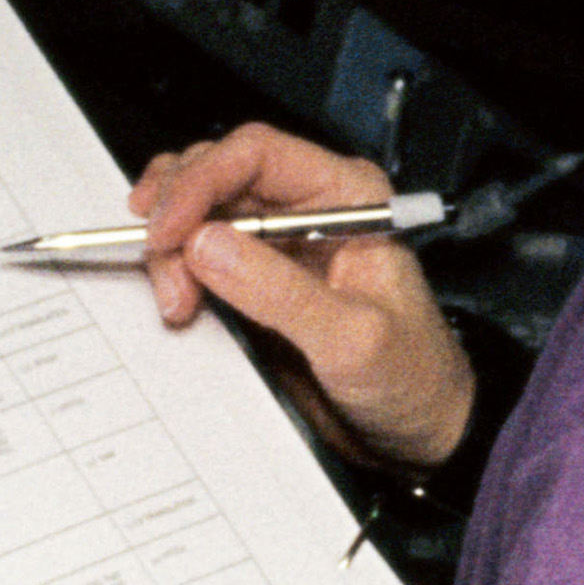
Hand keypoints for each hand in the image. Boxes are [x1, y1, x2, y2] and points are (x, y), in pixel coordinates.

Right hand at [130, 123, 471, 471]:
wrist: (417, 429)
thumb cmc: (411, 377)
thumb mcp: (353, 338)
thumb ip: (281, 291)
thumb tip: (207, 244)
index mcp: (345, 196)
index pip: (256, 154)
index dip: (201, 181)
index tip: (168, 229)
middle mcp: (307, 207)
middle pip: (216, 174)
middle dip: (177, 215)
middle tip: (166, 271)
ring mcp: (276, 243)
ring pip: (198, 211)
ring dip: (170, 247)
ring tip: (177, 299)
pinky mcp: (254, 280)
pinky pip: (197, 255)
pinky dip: (174, 269)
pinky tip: (177, 298)